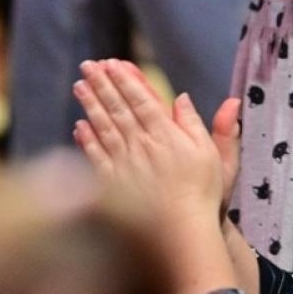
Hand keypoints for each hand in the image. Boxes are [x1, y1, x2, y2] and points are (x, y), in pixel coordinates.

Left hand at [71, 59, 228, 225]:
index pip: (142, 100)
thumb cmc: (202, 192)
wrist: (183, 230)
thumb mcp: (213, 154)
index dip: (126, 80)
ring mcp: (126, 164)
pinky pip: (97, 157)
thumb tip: (183, 97)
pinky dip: (87, 140)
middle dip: (102, 85)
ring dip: (91, 105)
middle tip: (88, 66)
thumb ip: (198, 123)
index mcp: (166, 135)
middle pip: (118, 108)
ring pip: (104, 127)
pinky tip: (79, 126)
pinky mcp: (115, 183)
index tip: (112, 63)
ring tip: (79, 86)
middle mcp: (142, 145)